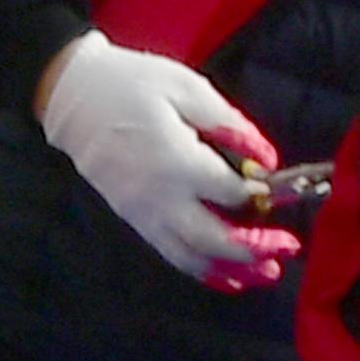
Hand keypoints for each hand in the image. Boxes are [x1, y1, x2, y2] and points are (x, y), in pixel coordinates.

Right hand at [34, 31, 302, 291]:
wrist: (71, 94)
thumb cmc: (130, 84)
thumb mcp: (187, 89)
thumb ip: (230, 125)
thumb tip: (268, 158)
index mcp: (176, 161)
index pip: (231, 193)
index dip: (264, 197)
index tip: (281, 191)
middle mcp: (158, 196)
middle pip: (213, 240)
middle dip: (255, 250)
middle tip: (289, 248)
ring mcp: (141, 212)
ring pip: (191, 258)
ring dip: (233, 271)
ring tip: (267, 274)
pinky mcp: (132, 218)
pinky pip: (170, 254)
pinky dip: (202, 270)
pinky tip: (229, 276)